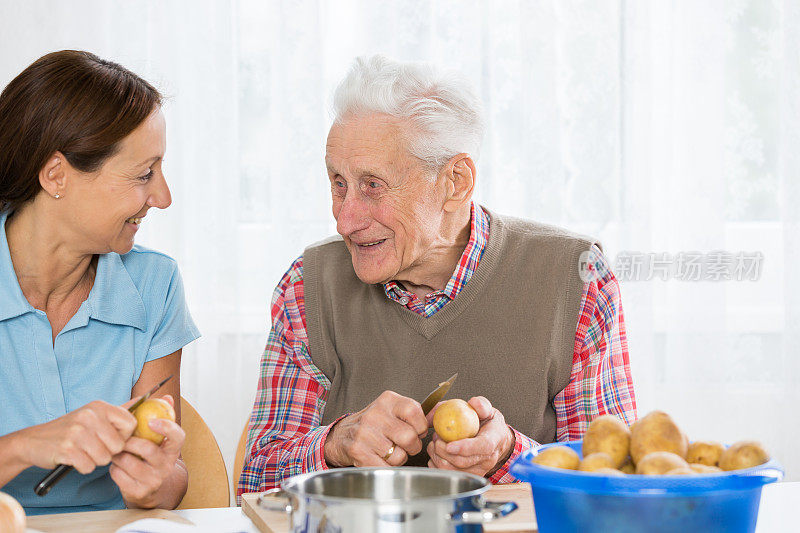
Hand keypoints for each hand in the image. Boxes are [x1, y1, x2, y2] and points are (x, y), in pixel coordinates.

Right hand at [17, 399, 137, 473]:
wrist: (34, 441)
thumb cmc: (70, 430)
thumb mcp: (94, 415)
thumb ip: (119, 411)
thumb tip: (144, 399)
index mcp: (99, 406)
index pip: (131, 424)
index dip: (124, 437)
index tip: (111, 438)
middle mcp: (89, 416)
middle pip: (118, 445)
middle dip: (108, 451)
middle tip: (92, 446)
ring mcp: (77, 432)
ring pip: (105, 458)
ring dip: (94, 460)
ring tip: (82, 451)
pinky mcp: (66, 449)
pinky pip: (88, 467)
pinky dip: (82, 467)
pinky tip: (73, 458)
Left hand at [109, 395, 185, 507]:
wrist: (149, 488)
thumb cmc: (151, 456)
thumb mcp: (158, 438)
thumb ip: (161, 416)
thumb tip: (166, 397)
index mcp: (173, 450)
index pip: (178, 437)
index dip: (167, 427)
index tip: (152, 421)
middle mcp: (166, 466)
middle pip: (147, 449)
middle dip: (129, 441)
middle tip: (120, 437)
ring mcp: (153, 480)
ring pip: (128, 462)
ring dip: (118, 454)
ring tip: (116, 450)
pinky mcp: (139, 491)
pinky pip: (118, 474)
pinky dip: (113, 468)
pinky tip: (117, 465)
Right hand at [324, 391, 427, 466]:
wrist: (341, 435)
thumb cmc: (373, 424)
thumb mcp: (391, 410)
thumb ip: (414, 413)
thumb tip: (438, 415)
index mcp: (387, 401)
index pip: (415, 411)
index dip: (421, 426)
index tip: (418, 430)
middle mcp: (375, 415)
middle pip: (409, 437)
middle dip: (413, 446)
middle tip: (406, 444)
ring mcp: (365, 433)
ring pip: (399, 455)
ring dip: (399, 457)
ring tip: (389, 450)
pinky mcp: (358, 451)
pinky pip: (387, 467)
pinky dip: (388, 467)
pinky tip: (380, 458)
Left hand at [427, 396, 514, 476]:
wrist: (494, 441)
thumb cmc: (489, 425)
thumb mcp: (488, 410)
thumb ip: (481, 405)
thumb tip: (474, 403)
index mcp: (494, 439)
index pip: (482, 446)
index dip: (465, 447)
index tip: (449, 445)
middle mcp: (488, 459)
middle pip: (463, 462)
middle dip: (443, 450)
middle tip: (436, 436)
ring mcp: (478, 470)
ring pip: (453, 470)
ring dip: (437, 456)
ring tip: (436, 442)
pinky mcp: (468, 476)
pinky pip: (448, 474)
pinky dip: (436, 464)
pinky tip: (436, 453)